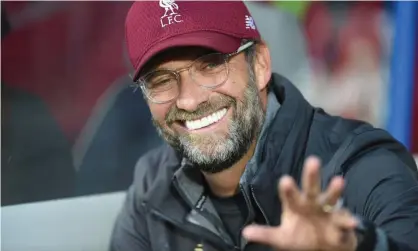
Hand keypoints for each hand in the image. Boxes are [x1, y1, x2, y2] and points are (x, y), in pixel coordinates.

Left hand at [243, 156, 357, 250]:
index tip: (285, 180)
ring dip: (334, 190)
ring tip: (339, 181)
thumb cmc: (300, 237)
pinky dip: (348, 221)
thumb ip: (265, 234)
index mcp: (296, 205)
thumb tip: (245, 232)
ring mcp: (327, 211)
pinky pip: (345, 221)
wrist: (323, 248)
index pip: (290, 195)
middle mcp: (312, 203)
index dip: (288, 189)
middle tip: (313, 160)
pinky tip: (351, 222)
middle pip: (311, 187)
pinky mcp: (341, 223)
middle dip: (312, 175)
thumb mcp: (281, 238)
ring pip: (331, 198)